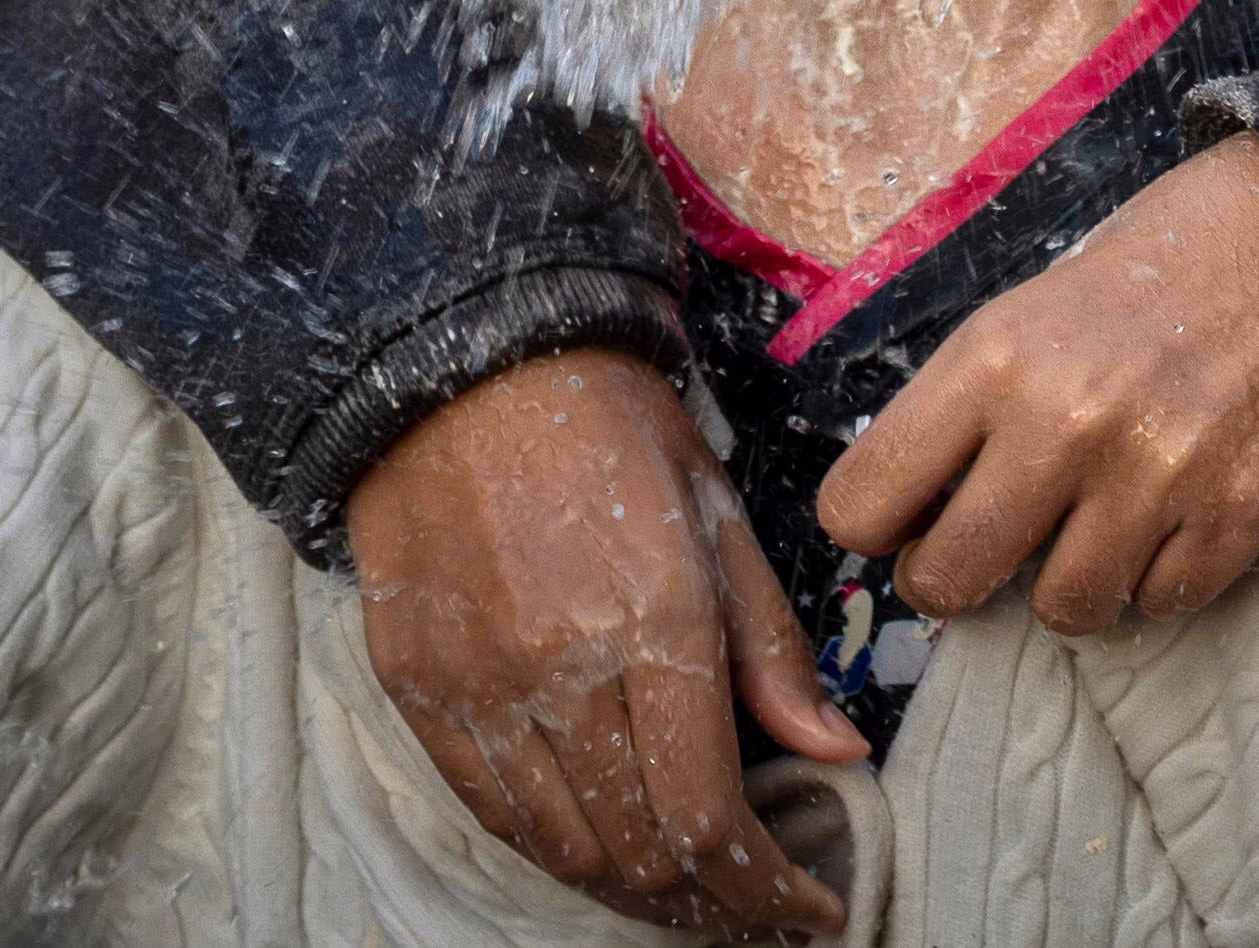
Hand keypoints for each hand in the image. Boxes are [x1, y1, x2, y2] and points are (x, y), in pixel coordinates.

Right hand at [348, 349, 868, 932]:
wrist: (464, 366)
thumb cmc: (614, 429)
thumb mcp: (721, 516)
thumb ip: (774, 649)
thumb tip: (837, 753)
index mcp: (655, 621)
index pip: (712, 816)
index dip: (770, 890)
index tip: (814, 911)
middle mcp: (561, 672)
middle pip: (641, 856)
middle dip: (716, 908)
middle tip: (763, 913)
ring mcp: (480, 690)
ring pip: (566, 852)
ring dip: (640, 897)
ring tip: (698, 898)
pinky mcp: (421, 693)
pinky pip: (493, 814)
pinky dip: (559, 853)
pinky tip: (609, 853)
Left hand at [818, 135, 1258, 634]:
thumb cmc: (1158, 268)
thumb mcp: (1034, 309)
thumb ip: (972, 410)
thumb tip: (913, 521)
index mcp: (994, 356)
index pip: (860, 505)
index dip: (878, 524)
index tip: (910, 517)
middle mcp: (1066, 421)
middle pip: (946, 582)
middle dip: (956, 578)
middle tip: (991, 547)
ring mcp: (1156, 475)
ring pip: (1063, 609)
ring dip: (1073, 579)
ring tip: (1100, 519)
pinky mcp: (1239, 513)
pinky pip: (1160, 603)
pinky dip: (1161, 574)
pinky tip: (1175, 510)